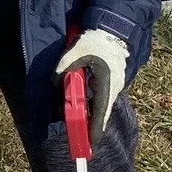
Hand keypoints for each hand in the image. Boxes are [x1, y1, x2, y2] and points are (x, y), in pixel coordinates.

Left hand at [54, 29, 128, 147]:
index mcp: (106, 82)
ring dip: (88, 109)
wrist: (112, 29)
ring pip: (101, 103)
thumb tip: (55, 82)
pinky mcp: (113, 80)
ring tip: (73, 112)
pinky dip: (91, 100)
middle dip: (88, 121)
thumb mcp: (76, 52)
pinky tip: (80, 97)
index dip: (95, 127)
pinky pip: (101, 95)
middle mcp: (113, 87)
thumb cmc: (95, 41)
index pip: (100, 110)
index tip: (91, 142)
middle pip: (100, 110)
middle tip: (77, 131)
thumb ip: (64, 68)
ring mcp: (115, 84)